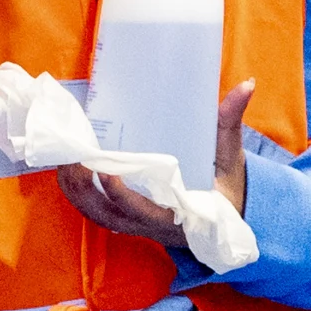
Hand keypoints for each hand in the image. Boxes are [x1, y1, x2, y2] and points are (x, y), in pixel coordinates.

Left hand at [58, 78, 255, 248]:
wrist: (228, 219)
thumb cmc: (226, 186)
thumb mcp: (230, 156)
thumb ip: (229, 122)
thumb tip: (247, 84)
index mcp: (181, 215)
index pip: (144, 211)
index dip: (121, 195)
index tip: (107, 172)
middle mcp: (153, 225)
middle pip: (108, 215)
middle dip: (85, 189)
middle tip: (73, 156)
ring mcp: (137, 226)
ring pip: (96, 215)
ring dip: (76, 191)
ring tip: (64, 159)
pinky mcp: (126, 221)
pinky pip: (95, 212)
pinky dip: (78, 194)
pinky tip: (67, 170)